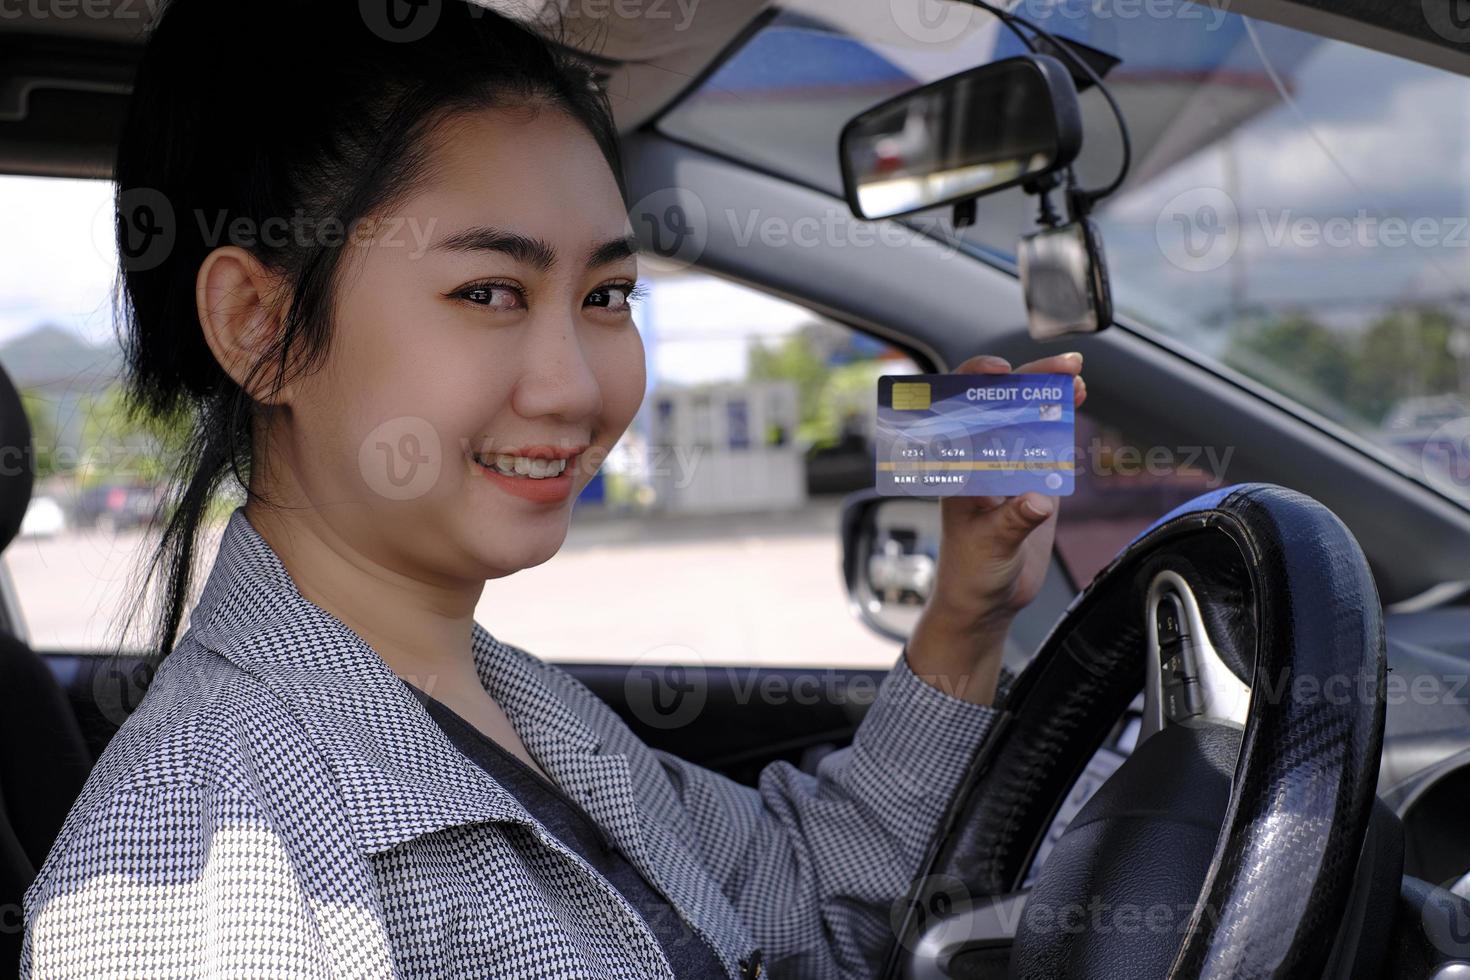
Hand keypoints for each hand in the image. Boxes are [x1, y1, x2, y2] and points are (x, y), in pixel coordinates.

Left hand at [904, 352, 1086, 704]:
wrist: (985, 602)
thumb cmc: (969, 574)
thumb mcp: (989, 547)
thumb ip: (1013, 521)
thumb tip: (1038, 500)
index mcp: (959, 469)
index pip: (960, 412)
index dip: (976, 382)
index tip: (1001, 369)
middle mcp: (981, 462)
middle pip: (1002, 407)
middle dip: (1030, 379)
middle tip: (1064, 367)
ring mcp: (1006, 469)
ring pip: (1027, 419)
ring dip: (1049, 395)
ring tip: (1076, 380)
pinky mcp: (1031, 481)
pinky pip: (1045, 443)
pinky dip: (1061, 421)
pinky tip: (1075, 402)